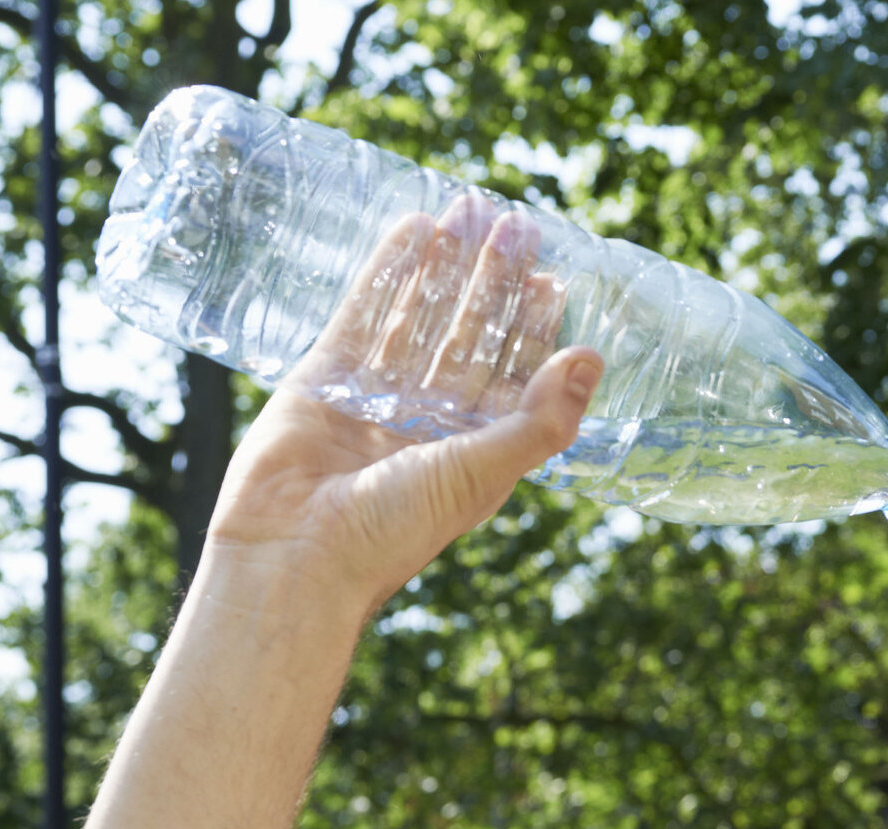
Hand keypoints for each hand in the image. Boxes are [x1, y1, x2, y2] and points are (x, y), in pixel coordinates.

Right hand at [204, 199, 601, 614]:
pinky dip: (388, 274)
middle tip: (516, 224)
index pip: (515, 373)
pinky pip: (362, 316)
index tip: (553, 277)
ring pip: (419, 318)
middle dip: (494, 282)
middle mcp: (431, 421)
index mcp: (476, 448)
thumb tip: (592, 359)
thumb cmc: (395, 529)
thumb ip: (540, 418)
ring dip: (445, 268)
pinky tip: (413, 230)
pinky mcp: (324, 381)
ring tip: (468, 212)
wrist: (295, 556)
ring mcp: (377, 398)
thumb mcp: (483, 471)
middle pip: (470, 335)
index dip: (534, 327)